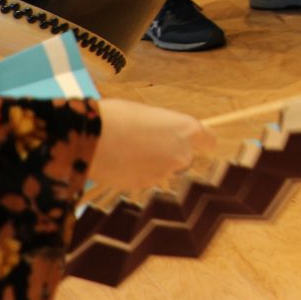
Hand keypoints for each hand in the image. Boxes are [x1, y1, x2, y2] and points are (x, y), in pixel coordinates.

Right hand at [90, 99, 218, 197]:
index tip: (200, 144)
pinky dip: (135, 173)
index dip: (202, 142)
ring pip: (162, 169)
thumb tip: (161, 136)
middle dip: (169, 153)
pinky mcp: (145, 184)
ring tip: (125, 150)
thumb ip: (163, 129)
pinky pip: (144, 178)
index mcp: (187, 129)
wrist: (92, 138)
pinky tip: (118, 162)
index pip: (208, 140)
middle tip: (145, 144)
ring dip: (150, 163)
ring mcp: (164, 171)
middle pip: (183, 157)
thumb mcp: (148, 114)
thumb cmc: (118, 117)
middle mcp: (182, 153)